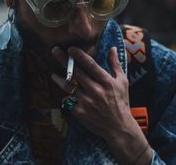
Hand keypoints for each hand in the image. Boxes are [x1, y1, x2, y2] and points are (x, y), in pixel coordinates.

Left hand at [51, 46, 151, 164]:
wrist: (118, 127)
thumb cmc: (121, 102)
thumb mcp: (122, 82)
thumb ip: (115, 64)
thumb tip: (112, 48)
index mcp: (106, 81)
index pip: (90, 64)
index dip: (79, 55)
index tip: (70, 48)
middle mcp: (95, 90)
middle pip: (76, 72)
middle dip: (63, 60)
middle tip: (54, 51)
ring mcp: (86, 101)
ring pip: (68, 86)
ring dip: (59, 79)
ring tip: (53, 74)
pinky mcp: (79, 112)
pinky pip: (69, 101)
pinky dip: (67, 97)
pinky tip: (65, 95)